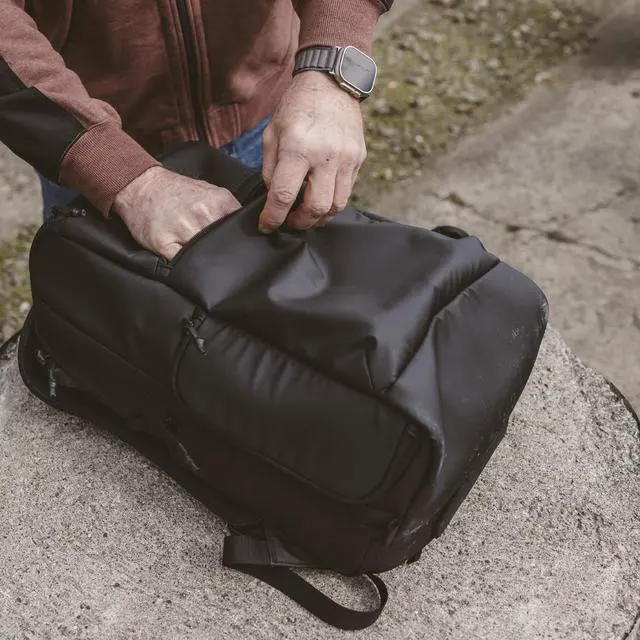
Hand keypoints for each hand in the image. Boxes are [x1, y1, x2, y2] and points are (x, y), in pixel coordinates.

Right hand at [112, 166, 240, 260]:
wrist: (142, 186)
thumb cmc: (176, 191)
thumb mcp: (210, 191)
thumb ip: (229, 209)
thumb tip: (252, 227)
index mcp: (218, 202)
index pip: (240, 229)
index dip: (242, 243)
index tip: (243, 251)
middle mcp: (202, 215)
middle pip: (224, 245)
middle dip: (224, 253)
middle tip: (223, 259)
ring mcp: (182, 229)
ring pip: (204, 256)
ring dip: (206, 262)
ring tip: (203, 259)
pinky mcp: (163, 242)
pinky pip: (182, 263)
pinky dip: (186, 267)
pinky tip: (187, 263)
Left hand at [260, 71, 366, 231]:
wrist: (331, 82)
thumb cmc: (297, 106)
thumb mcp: (272, 133)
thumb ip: (270, 169)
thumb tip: (273, 198)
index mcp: (298, 147)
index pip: (284, 195)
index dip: (273, 217)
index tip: (266, 226)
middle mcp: (326, 155)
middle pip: (315, 208)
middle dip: (300, 223)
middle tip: (289, 223)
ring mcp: (346, 158)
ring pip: (336, 205)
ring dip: (318, 217)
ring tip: (305, 215)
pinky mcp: (358, 159)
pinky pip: (346, 191)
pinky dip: (331, 201)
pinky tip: (320, 197)